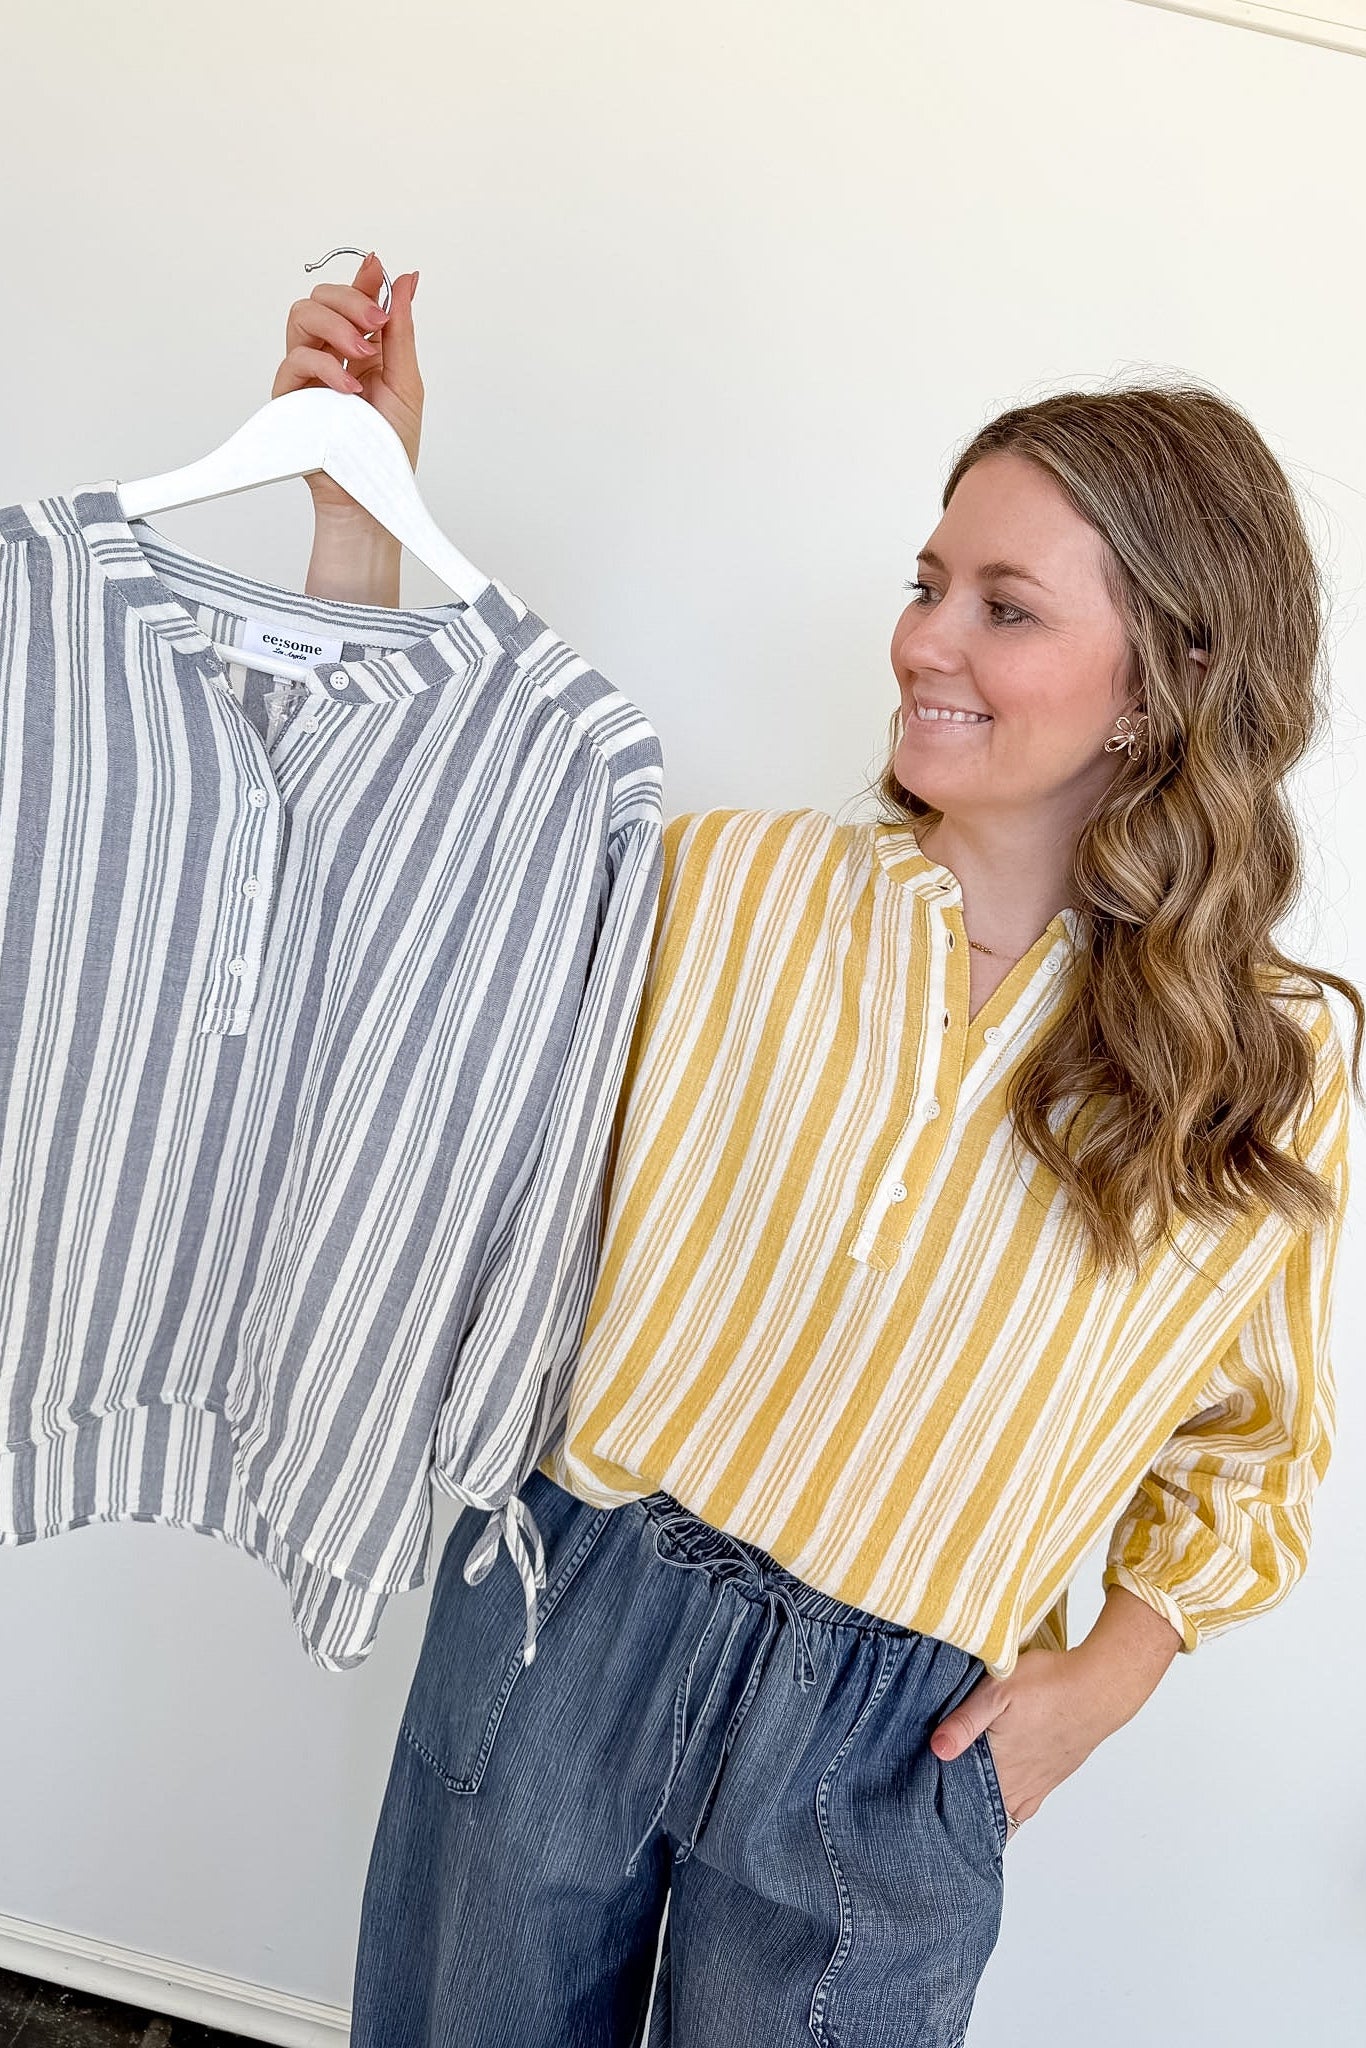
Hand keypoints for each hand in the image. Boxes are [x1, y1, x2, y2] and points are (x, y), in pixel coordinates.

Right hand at [271, 250, 423, 518]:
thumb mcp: (406, 382)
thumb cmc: (387, 448)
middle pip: (321, 299)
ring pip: (300, 318)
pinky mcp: (290, 396)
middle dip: (350, 300)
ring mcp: (308, 374)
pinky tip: (349, 389)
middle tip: (377, 321)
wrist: (371, 493)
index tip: (377, 265)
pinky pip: (294, 361)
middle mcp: (332, 356)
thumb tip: (406, 280)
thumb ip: (402, 331)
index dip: (363, 279)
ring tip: (362, 353)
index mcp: (361, 350)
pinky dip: (325, 368)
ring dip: (334, 326)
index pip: (353, 301)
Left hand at [929, 1646, 1118, 1844]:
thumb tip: (937, 1749)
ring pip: (1005, 1815)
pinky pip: (1024, 1808)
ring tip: (959, 1814)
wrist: (1099, 1689)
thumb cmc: (1050, 1684)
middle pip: (982, 1813)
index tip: (922, 1809)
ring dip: (983, 1815)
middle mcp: (1018, 1783)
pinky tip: (997, 1804)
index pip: (965, 1800)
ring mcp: (1037, 1784)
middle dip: (958, 1816)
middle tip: (933, 1816)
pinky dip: (1008, 1813)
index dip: (942, 1807)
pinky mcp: (1051, 1777)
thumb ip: (966, 1720)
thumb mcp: (999, 1689)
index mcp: (1001, 1765)